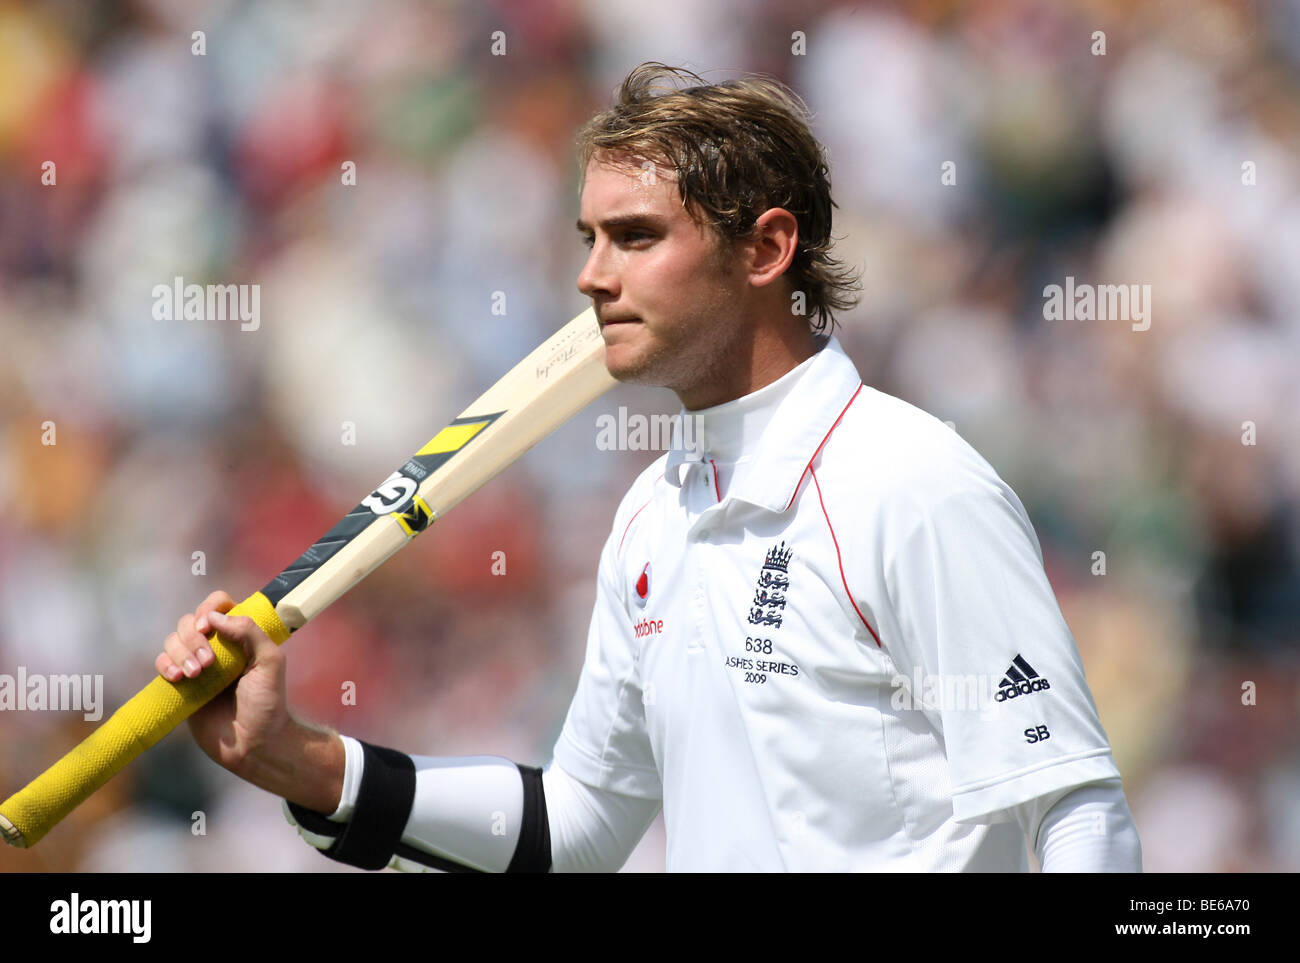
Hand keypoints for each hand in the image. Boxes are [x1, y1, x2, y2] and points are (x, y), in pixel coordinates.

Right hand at [154, 591, 343, 811]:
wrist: (253, 743)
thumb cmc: (267, 703)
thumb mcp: (270, 662)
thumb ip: (249, 632)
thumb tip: (216, 616)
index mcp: (240, 636)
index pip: (220, 605)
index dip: (209, 608)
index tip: (208, 626)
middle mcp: (217, 647)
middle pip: (190, 622)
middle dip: (193, 638)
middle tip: (208, 663)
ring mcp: (197, 665)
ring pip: (173, 641)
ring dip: (180, 652)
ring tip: (195, 675)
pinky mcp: (181, 686)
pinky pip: (163, 664)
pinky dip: (165, 665)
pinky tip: (176, 678)